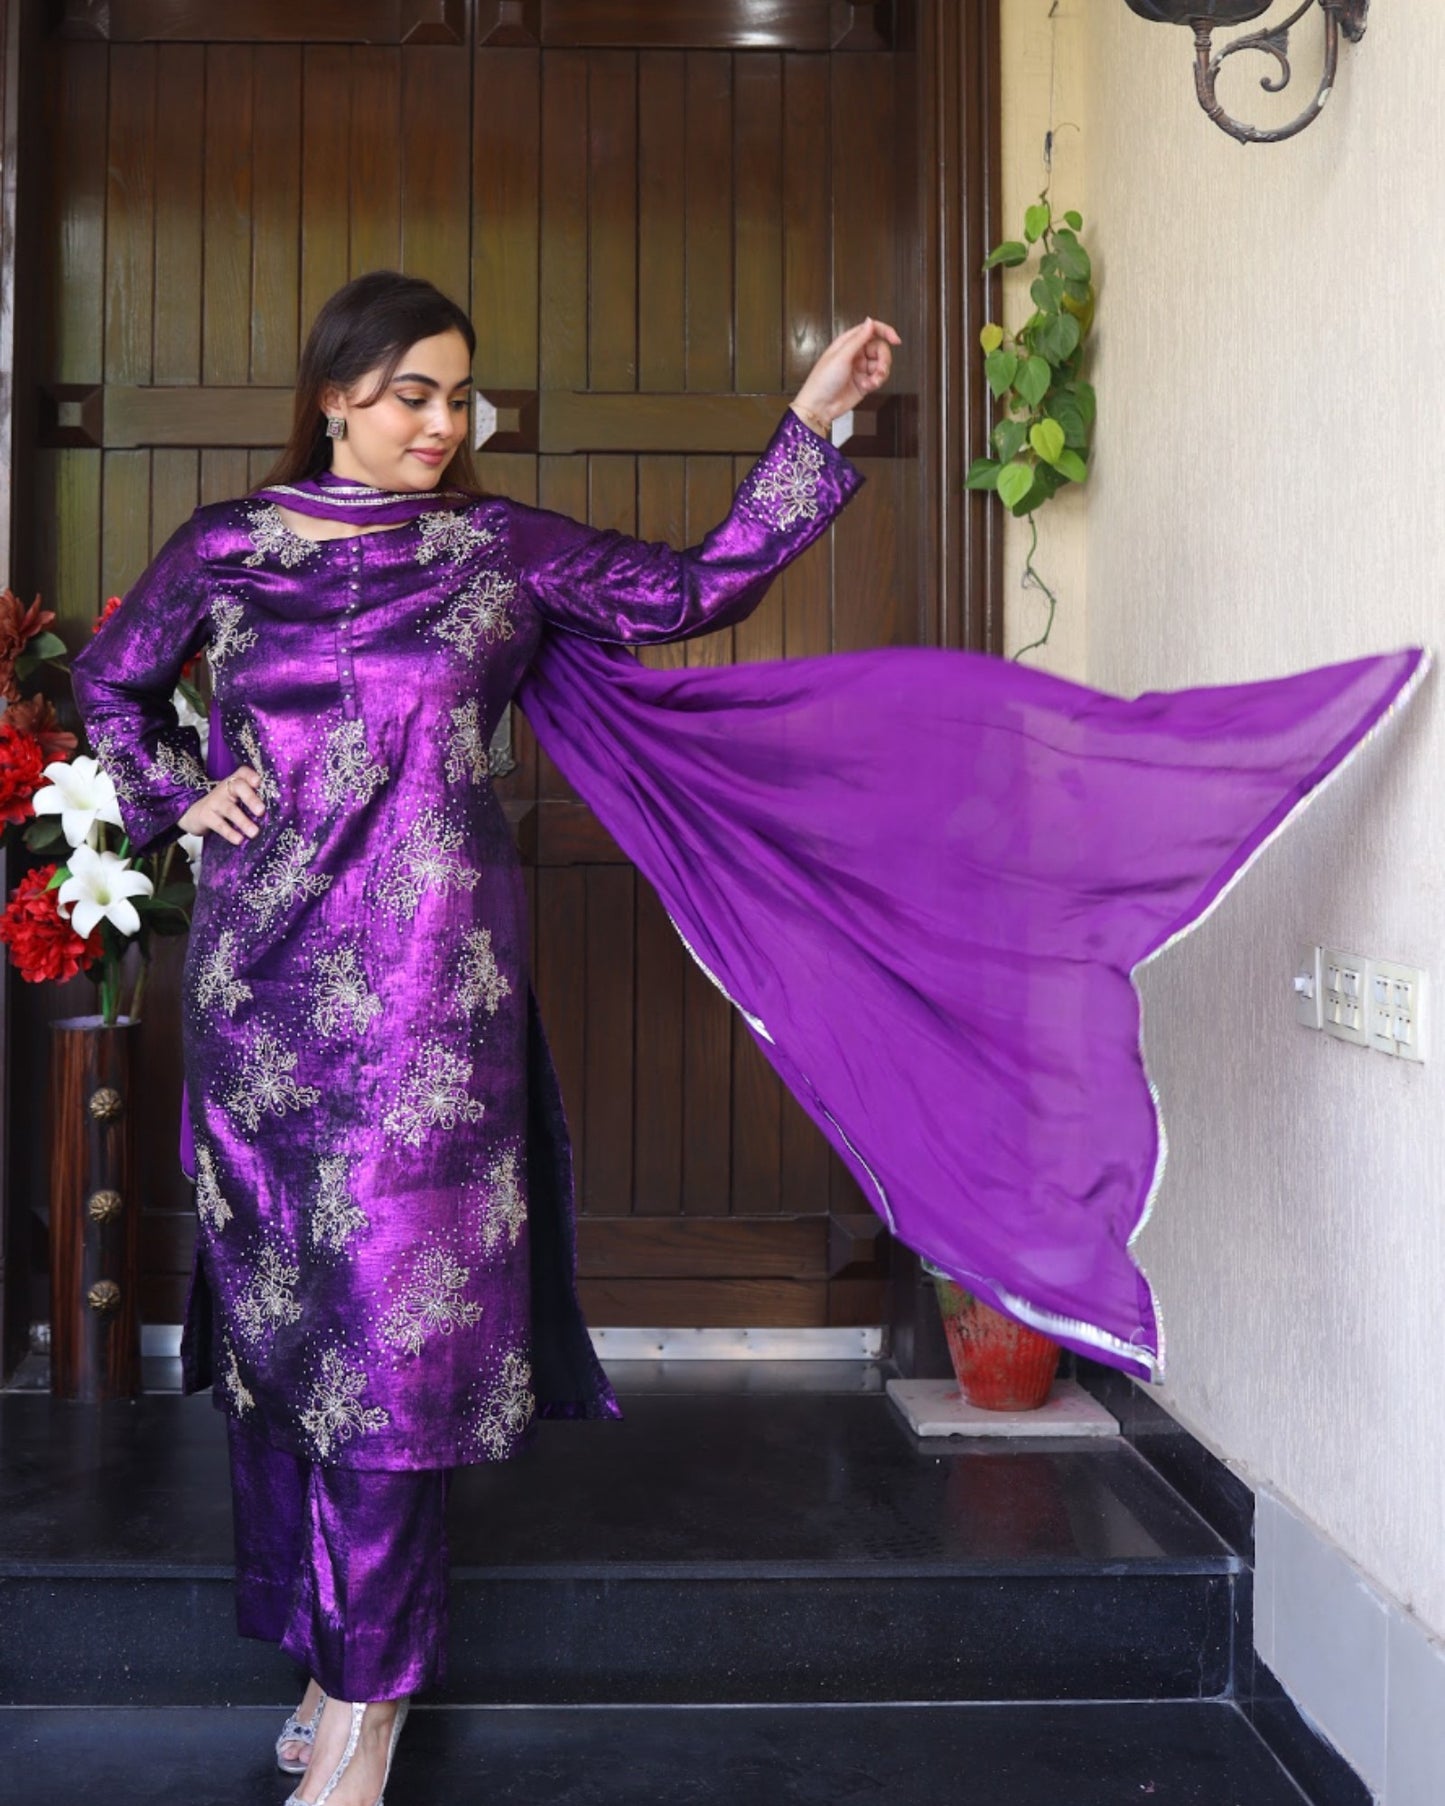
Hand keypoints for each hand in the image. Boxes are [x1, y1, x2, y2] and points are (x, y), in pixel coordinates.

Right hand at [179, 767, 265, 843]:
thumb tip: (280, 813)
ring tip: (254, 832)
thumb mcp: (237, 799)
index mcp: (235, 783)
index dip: (251, 775)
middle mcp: (225, 789)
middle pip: (238, 787)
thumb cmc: (225, 806)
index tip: (259, 782)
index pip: (243, 773)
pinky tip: (239, 840)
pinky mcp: (206, 816)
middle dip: (250, 798)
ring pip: (230, 810)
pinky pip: (219, 824)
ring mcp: (214, 802)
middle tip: (261, 811)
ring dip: (243, 821)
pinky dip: (229, 833)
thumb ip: (254, 801)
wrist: (195, 815)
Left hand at [792, 317, 900, 431]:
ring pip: (881, 364)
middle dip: (884, 359)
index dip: (885, 332)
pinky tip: (867, 387)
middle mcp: (855, 354)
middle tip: (881, 370)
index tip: (895, 340)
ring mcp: (860, 369)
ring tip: (872, 382)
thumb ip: (858, 338)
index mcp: (848, 343)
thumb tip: (870, 322)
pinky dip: (876, 382)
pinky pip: (878, 378)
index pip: (871, 330)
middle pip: (880, 348)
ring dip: (880, 373)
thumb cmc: (823, 380)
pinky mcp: (864, 383)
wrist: (820, 407)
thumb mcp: (842, 356)